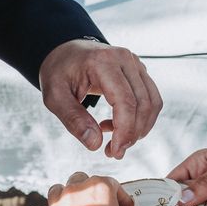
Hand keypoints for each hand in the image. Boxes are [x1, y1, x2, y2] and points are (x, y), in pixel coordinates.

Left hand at [39, 40, 162, 159]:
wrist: (65, 53)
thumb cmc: (59, 72)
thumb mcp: (55, 97)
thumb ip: (73, 120)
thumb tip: (95, 144)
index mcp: (103, 62)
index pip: (126, 102)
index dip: (125, 131)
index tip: (115, 152)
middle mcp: (124, 59)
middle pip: (143, 104)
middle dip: (132, 134)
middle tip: (113, 152)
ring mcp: (135, 64)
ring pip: (152, 103)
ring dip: (139, 129)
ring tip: (116, 141)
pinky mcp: (139, 73)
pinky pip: (151, 100)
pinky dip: (140, 119)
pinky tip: (118, 125)